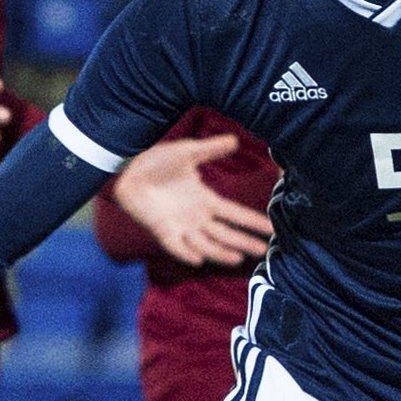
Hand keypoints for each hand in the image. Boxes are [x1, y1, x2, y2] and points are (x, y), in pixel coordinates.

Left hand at [112, 134, 273, 266]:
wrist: (127, 170)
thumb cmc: (156, 161)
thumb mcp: (188, 152)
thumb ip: (211, 149)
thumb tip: (235, 140)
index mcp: (206, 200)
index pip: (235, 214)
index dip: (253, 222)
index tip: (273, 229)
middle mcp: (197, 217)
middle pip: (226, 234)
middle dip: (244, 242)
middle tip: (264, 251)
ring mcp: (180, 226)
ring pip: (205, 243)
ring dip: (221, 252)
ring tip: (238, 258)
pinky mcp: (162, 230)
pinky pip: (176, 246)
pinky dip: (186, 253)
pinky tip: (199, 260)